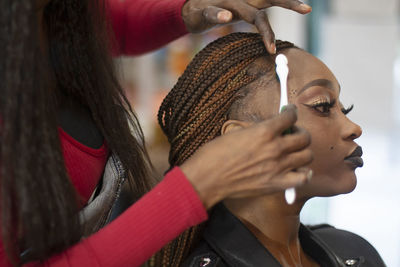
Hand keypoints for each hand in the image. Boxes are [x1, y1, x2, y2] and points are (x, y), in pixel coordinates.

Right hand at [180, 105, 312, 208]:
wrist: (208, 178)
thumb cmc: (215, 154)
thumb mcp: (237, 133)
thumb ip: (258, 131)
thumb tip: (271, 130)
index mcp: (264, 131)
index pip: (290, 117)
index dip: (292, 112)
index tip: (291, 112)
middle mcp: (275, 148)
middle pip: (304, 137)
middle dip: (299, 132)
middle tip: (292, 134)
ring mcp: (278, 167)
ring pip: (307, 156)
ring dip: (302, 151)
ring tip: (294, 152)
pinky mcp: (277, 184)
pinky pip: (303, 178)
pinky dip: (303, 173)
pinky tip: (297, 170)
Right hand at [182, 0, 311, 53]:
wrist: (190, 8)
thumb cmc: (220, 8)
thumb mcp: (242, 9)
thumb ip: (257, 13)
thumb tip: (271, 25)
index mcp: (251, 0)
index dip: (291, 2)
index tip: (308, 10)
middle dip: (288, 3)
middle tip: (305, 9)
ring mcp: (225, 2)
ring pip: (245, 11)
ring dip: (260, 25)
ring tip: (270, 43)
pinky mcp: (206, 9)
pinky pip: (213, 12)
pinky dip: (219, 14)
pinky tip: (225, 17)